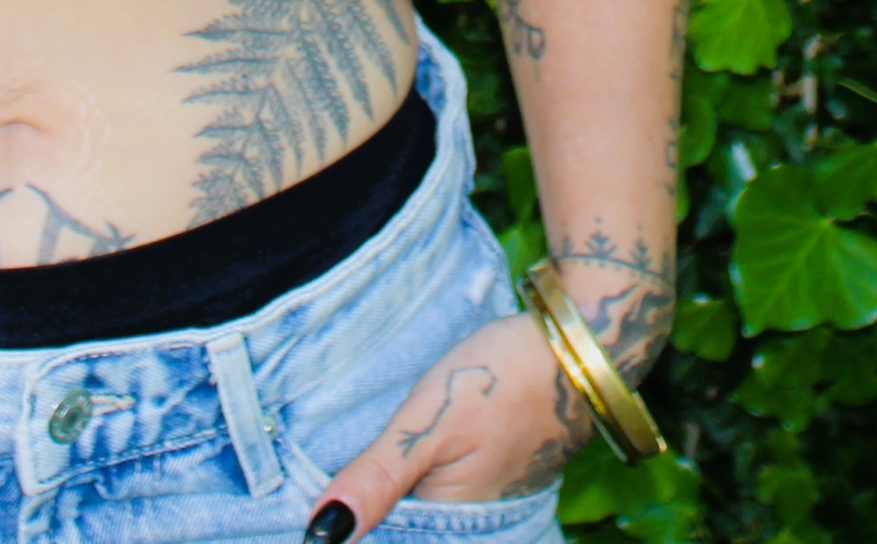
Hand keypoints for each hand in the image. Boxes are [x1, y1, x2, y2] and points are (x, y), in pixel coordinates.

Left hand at [300, 312, 588, 540]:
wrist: (573, 352)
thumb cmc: (502, 380)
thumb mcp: (430, 421)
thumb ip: (379, 477)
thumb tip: (320, 532)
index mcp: (456, 532)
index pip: (382, 540)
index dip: (342, 525)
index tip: (303, 514)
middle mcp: (470, 531)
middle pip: (396, 529)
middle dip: (356, 512)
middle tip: (312, 487)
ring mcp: (478, 511)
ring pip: (411, 515)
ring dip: (378, 500)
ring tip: (334, 470)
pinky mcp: (479, 485)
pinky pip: (430, 499)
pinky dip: (402, 486)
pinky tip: (372, 462)